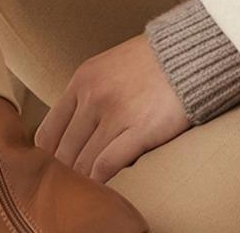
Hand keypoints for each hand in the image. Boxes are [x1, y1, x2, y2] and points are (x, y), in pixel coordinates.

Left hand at [32, 33, 192, 183]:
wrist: (191, 52)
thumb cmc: (151, 62)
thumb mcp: (108, 66)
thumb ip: (88, 94)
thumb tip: (71, 131)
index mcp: (82, 80)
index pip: (48, 133)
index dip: (51, 157)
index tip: (60, 166)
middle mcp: (93, 97)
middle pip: (63, 153)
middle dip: (68, 173)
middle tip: (77, 182)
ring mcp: (115, 114)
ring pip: (82, 164)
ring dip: (85, 179)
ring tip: (92, 187)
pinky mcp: (139, 130)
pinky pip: (106, 167)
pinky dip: (102, 181)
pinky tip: (108, 184)